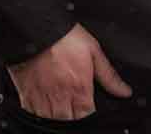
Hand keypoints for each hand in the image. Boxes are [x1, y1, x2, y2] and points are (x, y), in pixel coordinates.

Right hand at [7, 24, 132, 121]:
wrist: (36, 28)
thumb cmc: (64, 37)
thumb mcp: (94, 51)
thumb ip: (109, 76)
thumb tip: (125, 91)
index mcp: (79, 88)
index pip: (87, 116)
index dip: (90, 115)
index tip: (89, 108)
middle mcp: (61, 97)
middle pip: (69, 122)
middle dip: (73, 118)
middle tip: (74, 106)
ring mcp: (42, 98)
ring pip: (50, 122)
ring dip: (57, 118)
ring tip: (60, 107)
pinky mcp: (26, 95)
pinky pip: (32, 115)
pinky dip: (38, 115)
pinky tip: (43, 108)